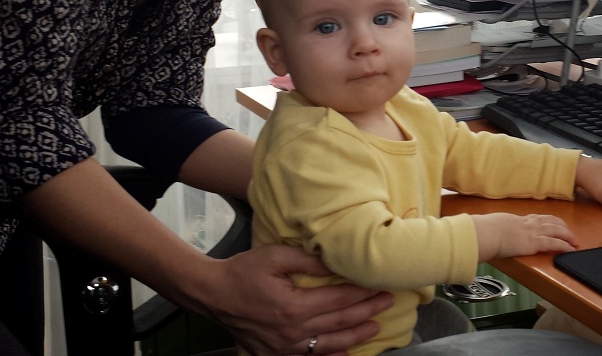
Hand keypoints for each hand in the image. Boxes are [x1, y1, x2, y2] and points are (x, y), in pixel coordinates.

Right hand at [193, 244, 393, 355]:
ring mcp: (284, 347)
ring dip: (355, 336)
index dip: (363, 293)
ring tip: (375, 328)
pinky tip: (344, 354)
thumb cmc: (243, 271)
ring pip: (328, 344)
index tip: (381, 286)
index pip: (339, 300)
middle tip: (388, 302)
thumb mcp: (276, 256)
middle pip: (339, 322)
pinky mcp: (274, 354)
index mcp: (294, 306)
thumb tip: (337, 260)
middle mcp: (292, 332)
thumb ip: (308, 261)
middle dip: (367, 312)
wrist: (213, 294)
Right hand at [473, 212, 578, 260]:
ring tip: (575, 241)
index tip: (553, 223)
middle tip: (569, 232)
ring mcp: (532, 232)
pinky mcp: (534, 243)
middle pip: (550, 221)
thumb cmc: (484, 231)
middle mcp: (527, 224)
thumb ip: (494, 229)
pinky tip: (571, 249)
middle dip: (562, 226)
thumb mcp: (491, 227)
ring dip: (567, 235)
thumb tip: (487, 232)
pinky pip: (554, 243)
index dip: (548, 221)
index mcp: (517, 220)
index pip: (537, 218)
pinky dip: (564, 245)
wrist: (486, 233)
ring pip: (556, 230)